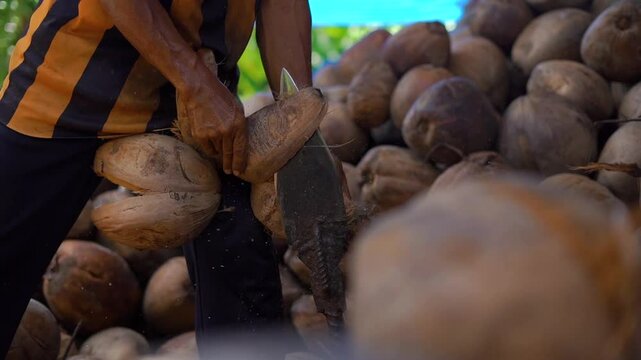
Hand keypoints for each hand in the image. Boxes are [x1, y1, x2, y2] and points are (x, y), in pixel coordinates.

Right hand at [178, 57, 247, 175]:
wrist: (199, 89)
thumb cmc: (220, 97)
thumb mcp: (237, 109)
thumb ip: (240, 125)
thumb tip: (240, 142)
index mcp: (239, 124)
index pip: (241, 149)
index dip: (240, 162)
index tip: (239, 171)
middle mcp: (227, 131)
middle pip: (229, 154)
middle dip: (230, 165)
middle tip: (230, 172)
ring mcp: (213, 134)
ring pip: (218, 151)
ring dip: (219, 150)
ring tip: (217, 141)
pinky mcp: (200, 135)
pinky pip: (208, 148)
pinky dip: (209, 146)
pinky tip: (209, 138)